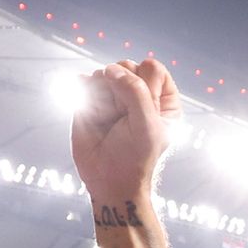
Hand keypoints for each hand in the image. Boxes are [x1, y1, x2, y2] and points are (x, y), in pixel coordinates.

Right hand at [71, 58, 181, 197]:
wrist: (108, 180)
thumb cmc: (135, 156)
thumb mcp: (147, 125)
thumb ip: (135, 92)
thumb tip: (110, 69)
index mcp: (163, 98)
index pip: (152, 68)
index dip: (143, 85)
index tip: (143, 111)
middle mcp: (139, 92)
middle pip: (126, 66)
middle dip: (121, 91)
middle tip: (122, 118)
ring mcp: (114, 95)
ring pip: (104, 72)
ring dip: (103, 96)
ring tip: (108, 120)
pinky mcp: (91, 100)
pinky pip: (85, 81)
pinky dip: (86, 94)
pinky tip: (94, 114)